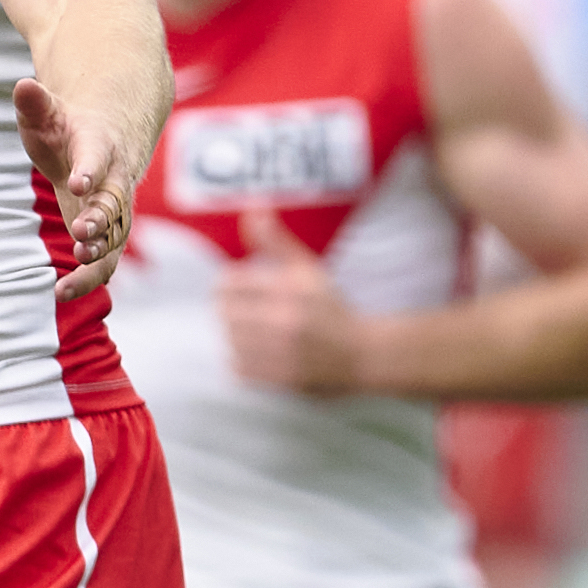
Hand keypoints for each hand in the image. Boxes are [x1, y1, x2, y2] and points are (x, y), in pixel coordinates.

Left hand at [13, 77, 132, 300]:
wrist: (112, 136)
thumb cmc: (71, 128)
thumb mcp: (49, 112)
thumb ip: (35, 103)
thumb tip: (23, 86)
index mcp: (100, 146)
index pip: (97, 158)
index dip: (89, 169)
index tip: (77, 182)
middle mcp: (116, 181)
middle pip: (114, 203)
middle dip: (99, 219)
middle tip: (81, 234)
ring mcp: (117, 209)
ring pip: (115, 236)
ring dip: (98, 253)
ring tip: (74, 270)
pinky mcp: (110, 233)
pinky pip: (107, 260)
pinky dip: (90, 278)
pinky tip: (62, 293)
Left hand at [217, 213, 370, 394]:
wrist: (362, 355)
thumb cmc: (332, 309)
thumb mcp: (308, 269)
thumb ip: (276, 240)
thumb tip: (253, 208)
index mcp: (289, 290)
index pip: (230, 283)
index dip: (233, 284)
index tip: (243, 288)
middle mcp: (283, 321)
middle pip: (226, 313)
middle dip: (232, 310)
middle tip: (248, 310)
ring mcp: (281, 354)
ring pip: (231, 341)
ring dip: (237, 336)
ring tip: (255, 332)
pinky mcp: (280, 379)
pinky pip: (238, 369)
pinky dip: (243, 361)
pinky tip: (260, 353)